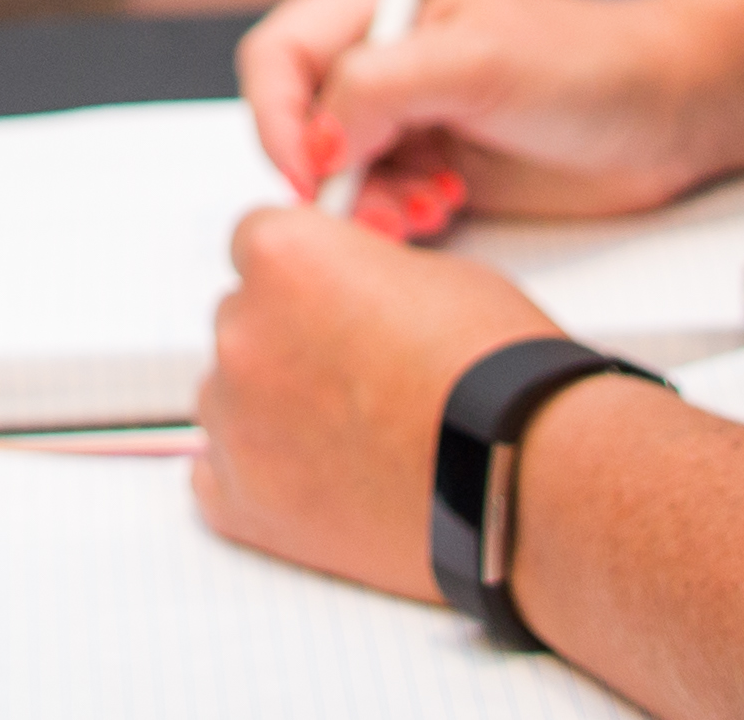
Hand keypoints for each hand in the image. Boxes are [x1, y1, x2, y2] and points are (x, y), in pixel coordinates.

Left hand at [190, 207, 569, 602]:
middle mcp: (242, 331)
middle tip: (357, 376)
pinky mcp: (242, 501)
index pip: (254, 242)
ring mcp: (235, 421)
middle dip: (288, 340)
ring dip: (273, 408)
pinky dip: (259, 474)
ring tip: (354, 437)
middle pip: (242, 320)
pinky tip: (318, 478)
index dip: (301, 272)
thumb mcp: (432, 272)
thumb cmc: (495, 374)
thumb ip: (355, 272)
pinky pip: (217, 474)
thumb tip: (340, 292)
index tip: (328, 298)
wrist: (526, 476)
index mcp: (283, 257)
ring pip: (231, 397)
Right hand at [242, 0, 715, 227]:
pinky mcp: (431, 173)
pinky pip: (376, 208)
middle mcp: (383, 61)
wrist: (668, 118)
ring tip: (426, 210)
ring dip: (363, 206)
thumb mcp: (479, 62)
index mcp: (382, 6)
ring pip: (332, 175)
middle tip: (366, 208)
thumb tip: (315, 137)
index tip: (309, 170)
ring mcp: (407, 120)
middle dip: (321, 173)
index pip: (279, 54)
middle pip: (295, 121)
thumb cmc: (589, 63)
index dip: (275, 114)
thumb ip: (382, 86)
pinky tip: (443, 213)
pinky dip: (395, 222)